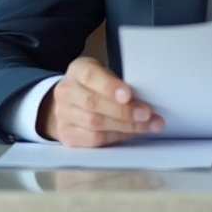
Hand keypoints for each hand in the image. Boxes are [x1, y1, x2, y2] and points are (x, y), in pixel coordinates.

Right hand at [39, 57, 164, 146]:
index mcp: (77, 70)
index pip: (90, 76)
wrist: (70, 103)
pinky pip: (94, 141)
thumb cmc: (95, 86)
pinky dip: (117, 137)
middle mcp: (66, 92)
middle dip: (124, 111)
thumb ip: (118, 83)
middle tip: (147, 114)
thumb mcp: (104, 74)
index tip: (129, 95)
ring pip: (95, 125)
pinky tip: (132, 133)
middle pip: (93, 103)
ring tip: (148, 125)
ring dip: (126, 127)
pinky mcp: (67, 135)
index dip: (110, 87)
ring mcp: (63, 115)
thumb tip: (144, 98)